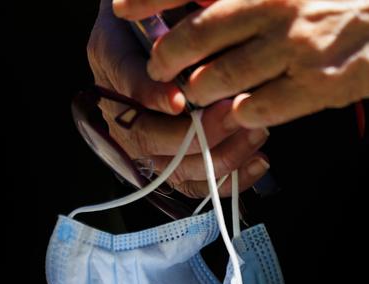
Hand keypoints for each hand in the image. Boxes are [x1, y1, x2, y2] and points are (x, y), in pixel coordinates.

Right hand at [88, 1, 269, 197]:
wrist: (164, 29)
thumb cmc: (167, 11)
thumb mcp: (163, 4)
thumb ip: (169, 13)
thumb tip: (198, 28)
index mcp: (111, 58)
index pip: (124, 82)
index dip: (150, 95)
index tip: (179, 102)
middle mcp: (119, 105)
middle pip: (144, 136)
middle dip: (192, 134)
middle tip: (232, 115)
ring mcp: (142, 138)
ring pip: (170, 168)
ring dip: (216, 156)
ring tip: (254, 133)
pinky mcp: (169, 160)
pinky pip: (192, 182)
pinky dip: (227, 178)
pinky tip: (257, 161)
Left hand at [114, 0, 368, 127]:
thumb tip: (203, 6)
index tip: (122, 8)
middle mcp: (272, 7)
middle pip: (191, 39)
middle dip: (165, 61)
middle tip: (160, 69)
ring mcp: (290, 51)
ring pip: (215, 82)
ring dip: (200, 92)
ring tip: (200, 93)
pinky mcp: (311, 89)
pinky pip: (253, 110)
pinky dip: (240, 114)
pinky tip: (244, 111)